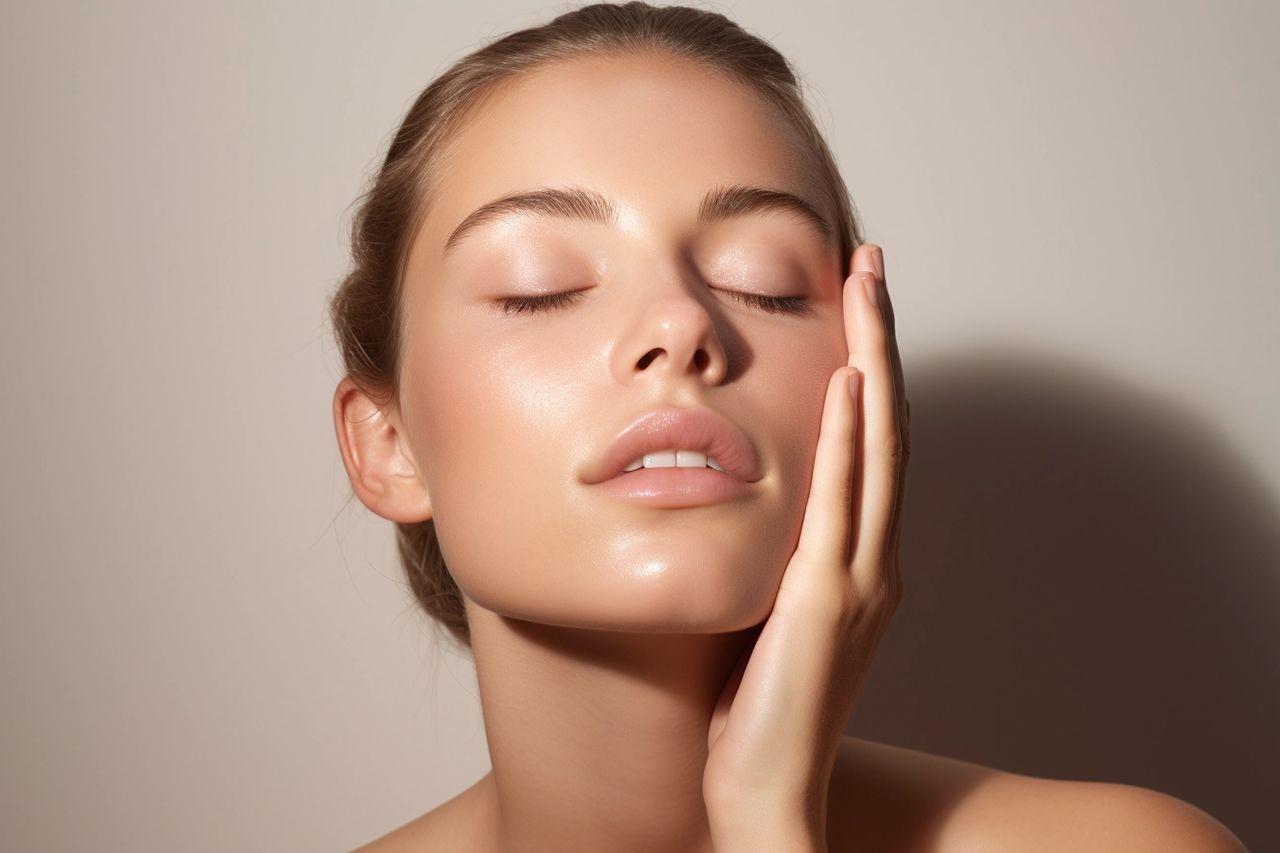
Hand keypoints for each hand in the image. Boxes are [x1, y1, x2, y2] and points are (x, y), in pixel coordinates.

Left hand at [703, 243, 909, 848]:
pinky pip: (839, 504)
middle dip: (880, 340)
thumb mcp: (770, 610)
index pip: (871, 443)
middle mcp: (875, 559)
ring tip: (865, 289)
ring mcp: (859, 579)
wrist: (765, 788)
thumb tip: (743, 498)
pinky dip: (847, 439)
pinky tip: (846, 382)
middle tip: (870, 266)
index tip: (854, 308)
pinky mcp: (825, 601)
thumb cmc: (757, 706)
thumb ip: (776, 553)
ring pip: (878, 447)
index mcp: (861, 559)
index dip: (870, 369)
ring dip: (874, 362)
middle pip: (887, 425)